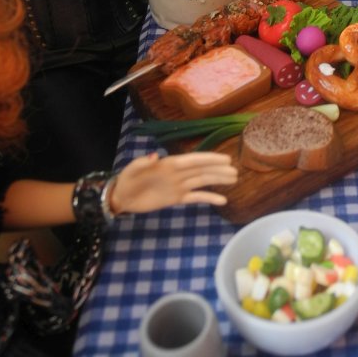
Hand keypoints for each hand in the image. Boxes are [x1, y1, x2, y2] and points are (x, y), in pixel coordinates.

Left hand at [108, 152, 237, 214]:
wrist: (122, 198)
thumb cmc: (127, 180)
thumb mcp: (131, 170)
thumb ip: (142, 163)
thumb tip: (154, 156)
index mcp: (170, 164)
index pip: (194, 160)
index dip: (210, 159)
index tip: (225, 159)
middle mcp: (178, 173)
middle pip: (202, 170)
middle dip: (218, 170)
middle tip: (236, 170)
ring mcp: (179, 186)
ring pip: (202, 181)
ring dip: (217, 180)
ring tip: (234, 179)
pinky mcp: (176, 198)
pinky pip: (195, 197)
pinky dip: (209, 198)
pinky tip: (222, 200)